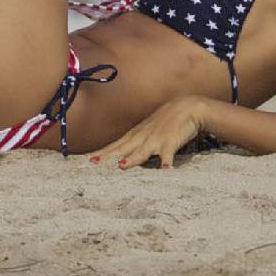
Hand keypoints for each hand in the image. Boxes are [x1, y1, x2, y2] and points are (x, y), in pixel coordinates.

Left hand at [90, 97, 208, 169]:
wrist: (187, 106)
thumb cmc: (166, 120)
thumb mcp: (148, 129)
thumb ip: (137, 142)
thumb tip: (123, 155)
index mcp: (136, 135)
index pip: (116, 145)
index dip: (102, 152)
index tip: (88, 160)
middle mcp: (143, 137)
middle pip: (123, 148)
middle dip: (109, 155)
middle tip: (94, 163)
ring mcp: (156, 139)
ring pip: (143, 150)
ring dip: (133, 158)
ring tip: (123, 165)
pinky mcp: (172, 141)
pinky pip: (169, 152)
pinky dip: (167, 160)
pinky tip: (165, 169)